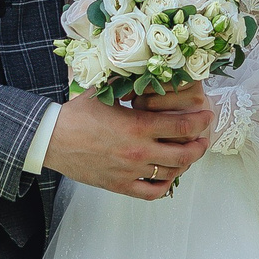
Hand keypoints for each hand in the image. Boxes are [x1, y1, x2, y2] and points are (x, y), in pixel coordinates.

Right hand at [45, 87, 213, 200]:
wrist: (52, 139)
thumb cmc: (78, 113)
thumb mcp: (105, 90)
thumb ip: (129, 81)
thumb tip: (147, 66)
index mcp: (137, 125)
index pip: (182, 126)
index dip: (200, 122)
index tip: (206, 117)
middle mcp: (138, 151)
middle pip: (184, 154)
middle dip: (199, 146)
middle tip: (203, 139)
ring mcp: (130, 171)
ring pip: (170, 174)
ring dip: (185, 165)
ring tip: (188, 156)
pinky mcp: (119, 185)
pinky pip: (151, 192)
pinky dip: (164, 186)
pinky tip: (168, 178)